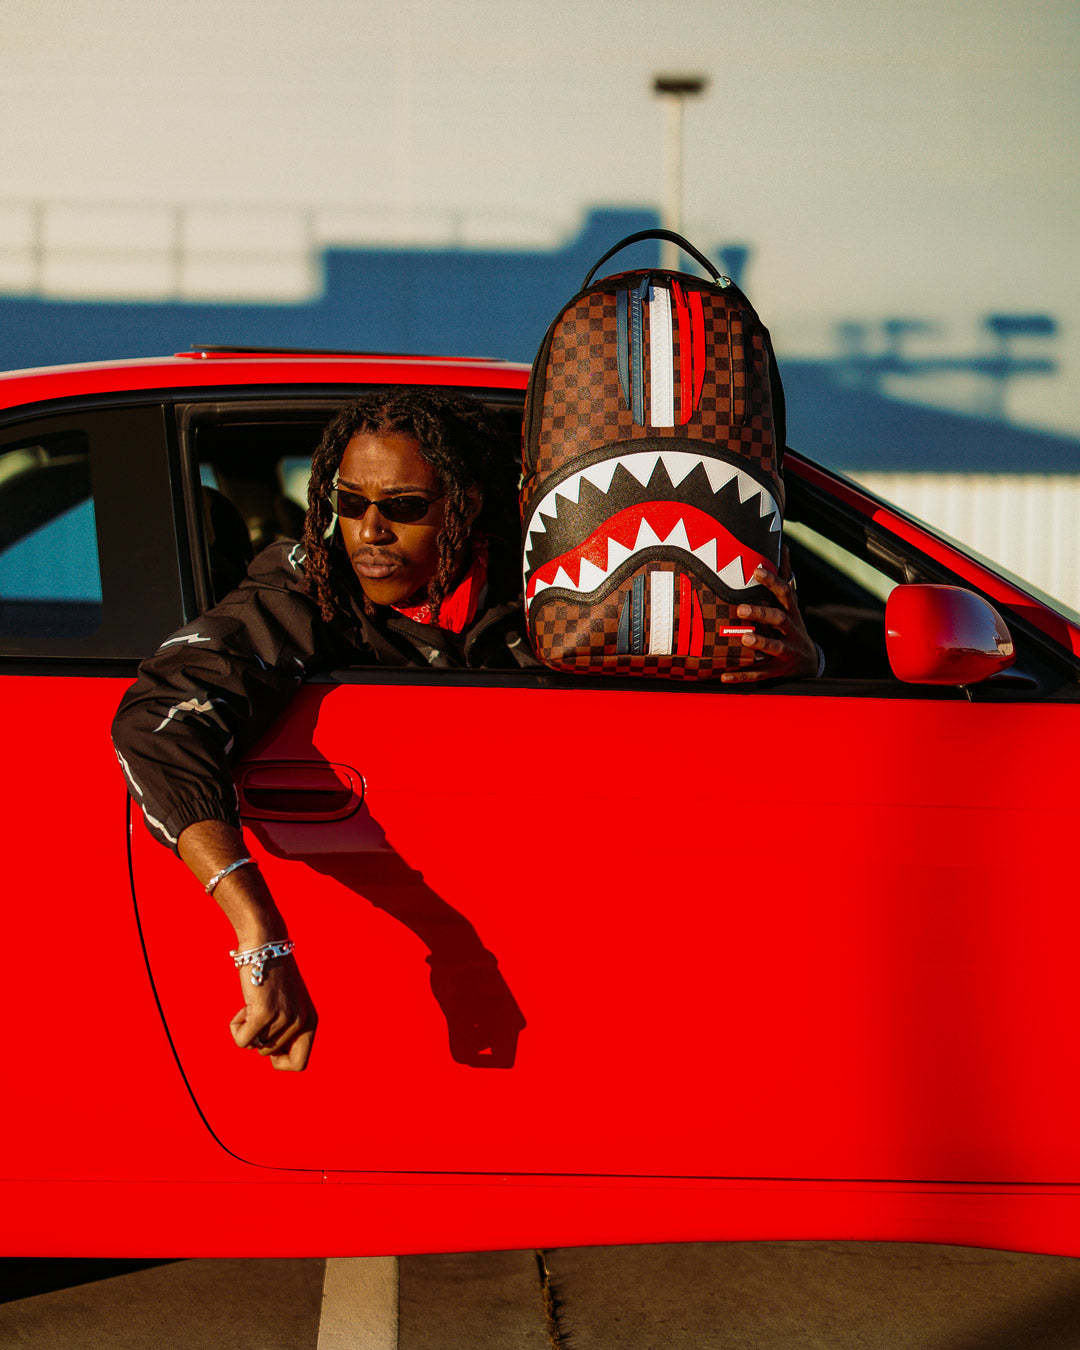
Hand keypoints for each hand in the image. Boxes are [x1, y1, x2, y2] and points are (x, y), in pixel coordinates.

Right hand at [230, 955, 316, 1070]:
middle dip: (258, 1036)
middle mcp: (302, 1022)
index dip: (279, 1060)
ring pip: (254, 1046)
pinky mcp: (264, 1014)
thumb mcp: (287, 1003)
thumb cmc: (272, 974)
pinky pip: (242, 1041)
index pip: (299, 1064)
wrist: (265, 944)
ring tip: (253, 1002)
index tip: (269, 1042)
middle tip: (259, 1010)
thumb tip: (273, 1056)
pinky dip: (236, 1028)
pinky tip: (244, 1006)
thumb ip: (286, 1029)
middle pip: (269, 1054)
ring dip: (247, 1028)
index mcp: (311, 1021)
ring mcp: (284, 1019)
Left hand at [721, 550, 819, 683]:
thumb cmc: (791, 627)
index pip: (785, 592)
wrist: (809, 664)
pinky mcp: (777, 672)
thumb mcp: (790, 604)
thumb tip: (783, 546)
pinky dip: (741, 675)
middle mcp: (791, 631)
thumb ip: (784, 577)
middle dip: (761, 613)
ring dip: (759, 642)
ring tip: (743, 638)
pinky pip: (759, 674)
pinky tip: (724, 676)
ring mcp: (786, 652)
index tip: (756, 569)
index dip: (772, 580)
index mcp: (791, 613)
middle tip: (740, 608)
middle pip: (779, 619)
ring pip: (774, 647)